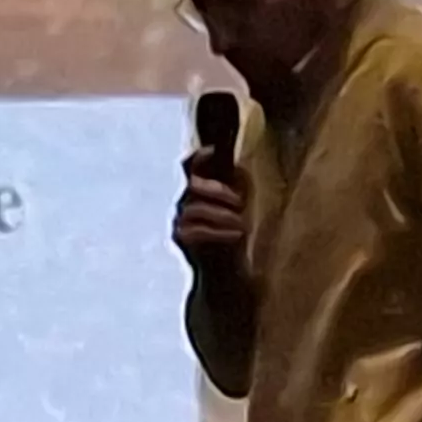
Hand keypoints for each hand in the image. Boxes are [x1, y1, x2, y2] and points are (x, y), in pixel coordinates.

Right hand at [172, 148, 248, 272]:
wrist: (227, 270)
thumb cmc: (234, 233)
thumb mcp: (241, 205)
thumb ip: (238, 184)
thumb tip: (238, 167)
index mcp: (196, 189)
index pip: (189, 165)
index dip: (198, 156)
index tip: (214, 151)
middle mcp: (183, 201)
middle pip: (192, 185)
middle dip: (218, 190)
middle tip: (241, 202)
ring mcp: (178, 219)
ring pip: (195, 208)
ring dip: (223, 215)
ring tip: (242, 224)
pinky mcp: (180, 237)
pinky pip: (197, 230)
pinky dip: (220, 232)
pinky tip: (237, 235)